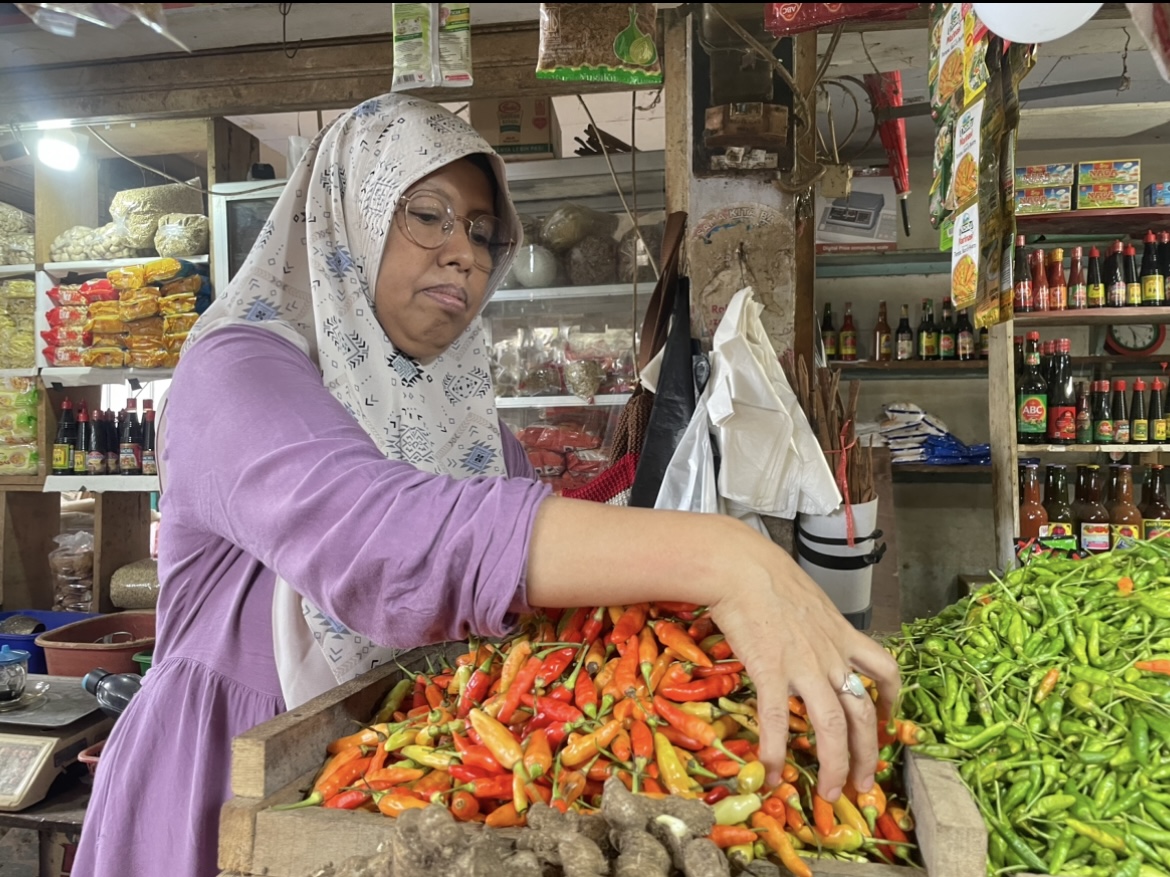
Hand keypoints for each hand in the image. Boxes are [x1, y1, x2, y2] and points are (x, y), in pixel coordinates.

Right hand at [707, 542, 899, 800]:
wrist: (741, 566)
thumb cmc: (767, 575)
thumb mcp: (808, 598)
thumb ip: (814, 624)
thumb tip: (805, 634)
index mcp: (842, 636)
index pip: (885, 670)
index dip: (891, 700)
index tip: (886, 721)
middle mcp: (831, 656)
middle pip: (862, 713)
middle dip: (867, 755)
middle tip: (862, 784)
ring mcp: (804, 665)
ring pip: (832, 725)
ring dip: (834, 765)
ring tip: (828, 791)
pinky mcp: (771, 670)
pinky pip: (779, 718)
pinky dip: (777, 749)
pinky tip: (771, 770)